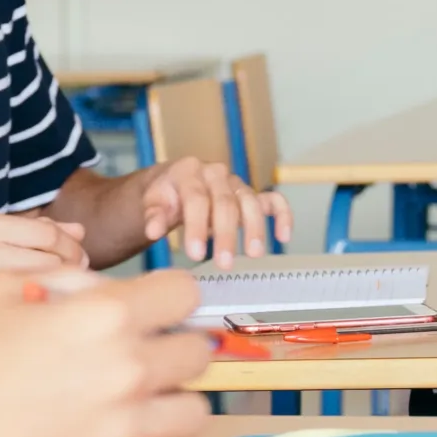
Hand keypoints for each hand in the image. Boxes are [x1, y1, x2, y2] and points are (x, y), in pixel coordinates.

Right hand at [0, 212, 89, 354]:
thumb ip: (33, 234)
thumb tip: (81, 232)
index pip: (49, 232)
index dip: (73, 250)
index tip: (79, 267)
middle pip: (52, 256)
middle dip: (74, 273)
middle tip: (75, 290)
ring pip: (45, 282)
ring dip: (62, 294)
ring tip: (58, 303)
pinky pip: (27, 305)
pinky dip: (42, 310)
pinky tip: (38, 318)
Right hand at [0, 269, 213, 436]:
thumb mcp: (3, 288)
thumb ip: (67, 281)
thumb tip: (103, 289)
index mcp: (105, 317)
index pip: (184, 294)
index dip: (169, 296)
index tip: (156, 308)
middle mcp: (126, 371)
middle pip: (198, 353)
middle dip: (173, 346)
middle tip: (144, 353)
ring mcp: (123, 428)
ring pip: (193, 411)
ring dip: (169, 399)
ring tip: (137, 398)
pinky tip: (93, 431)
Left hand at [130, 157, 292, 268]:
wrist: (176, 181)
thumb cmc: (166, 194)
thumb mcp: (153, 202)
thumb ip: (154, 215)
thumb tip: (153, 231)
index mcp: (189, 172)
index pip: (196, 200)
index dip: (197, 227)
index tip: (196, 254)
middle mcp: (216, 175)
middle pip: (225, 204)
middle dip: (226, 235)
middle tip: (224, 263)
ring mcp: (235, 183)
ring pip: (250, 202)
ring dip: (255, 229)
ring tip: (254, 254)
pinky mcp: (250, 193)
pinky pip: (272, 200)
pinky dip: (282, 215)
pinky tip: (283, 236)